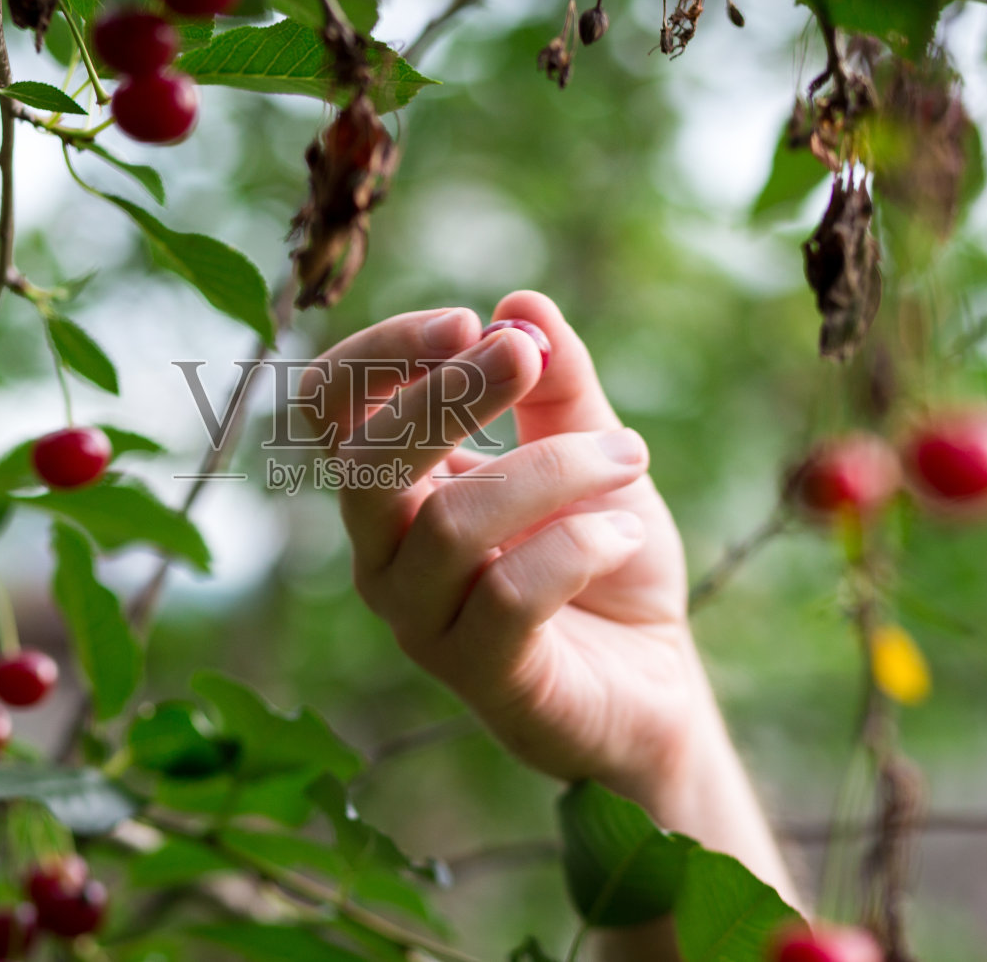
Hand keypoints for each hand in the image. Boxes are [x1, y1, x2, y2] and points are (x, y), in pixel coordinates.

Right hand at [306, 291, 706, 800]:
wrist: (653, 681)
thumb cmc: (604, 557)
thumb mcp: (593, 449)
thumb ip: (560, 384)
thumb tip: (520, 305)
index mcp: (395, 487)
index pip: (333, 408)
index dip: (380, 355)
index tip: (469, 322)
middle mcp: (384, 554)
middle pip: (366, 463)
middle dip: (447, 395)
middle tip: (527, 356)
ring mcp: (422, 622)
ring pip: (450, 524)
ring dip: (550, 470)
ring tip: (629, 457)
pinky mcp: (479, 677)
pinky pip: (509, 594)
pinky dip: (579, 545)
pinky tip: (625, 533)